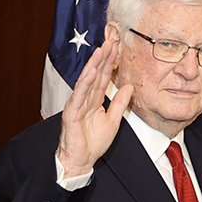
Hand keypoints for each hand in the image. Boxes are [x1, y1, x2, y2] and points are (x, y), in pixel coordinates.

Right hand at [56, 40, 133, 177]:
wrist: (81, 160)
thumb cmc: (93, 142)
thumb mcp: (113, 121)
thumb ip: (120, 103)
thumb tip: (129, 87)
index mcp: (95, 100)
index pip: (104, 77)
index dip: (110, 63)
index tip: (117, 48)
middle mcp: (85, 98)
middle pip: (95, 74)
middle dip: (103, 58)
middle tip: (110, 41)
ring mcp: (77, 104)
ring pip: (87, 81)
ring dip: (94, 65)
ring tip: (101, 51)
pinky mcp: (71, 112)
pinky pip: (79, 95)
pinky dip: (85, 83)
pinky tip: (91, 72)